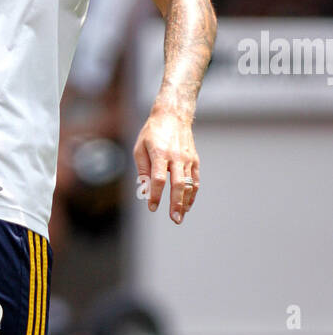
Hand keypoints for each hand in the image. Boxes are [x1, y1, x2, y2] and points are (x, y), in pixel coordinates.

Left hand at [133, 108, 199, 223]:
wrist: (173, 116)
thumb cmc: (152, 133)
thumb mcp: (140, 148)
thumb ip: (143, 170)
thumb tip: (144, 190)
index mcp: (160, 153)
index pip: (158, 178)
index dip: (155, 194)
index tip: (152, 207)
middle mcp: (176, 157)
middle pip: (178, 184)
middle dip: (176, 203)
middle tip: (174, 219)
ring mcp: (187, 159)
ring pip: (189, 184)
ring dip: (185, 202)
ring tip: (180, 216)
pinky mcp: (194, 160)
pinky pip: (195, 180)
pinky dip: (192, 194)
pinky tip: (187, 205)